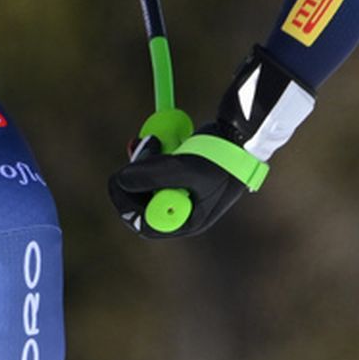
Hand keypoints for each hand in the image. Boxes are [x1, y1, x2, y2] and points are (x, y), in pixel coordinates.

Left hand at [107, 45, 315, 238]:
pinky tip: (161, 140)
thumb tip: (119, 179)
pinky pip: (153, 167)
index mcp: (187, 219)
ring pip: (144, 182)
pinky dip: (151, 153)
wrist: (241, 135)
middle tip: (136, 153)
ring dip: (143, 161)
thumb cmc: (221, 158)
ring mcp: (179, 190)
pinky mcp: (178, 173)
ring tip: (154, 142)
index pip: (147, 225)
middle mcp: (181, 209)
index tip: (117, 183)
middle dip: (133, 178)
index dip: (127, 206)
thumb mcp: (185, 168)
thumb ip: (151, 175)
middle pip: (141, 203)